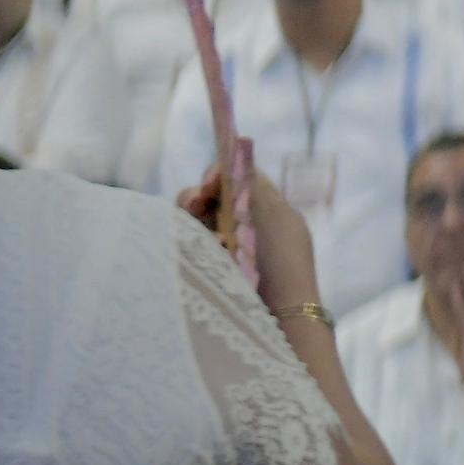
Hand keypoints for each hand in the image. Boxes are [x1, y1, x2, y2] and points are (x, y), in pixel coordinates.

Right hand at [188, 152, 326, 322]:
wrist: (279, 316)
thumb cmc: (283, 264)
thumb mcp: (274, 217)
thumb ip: (252, 185)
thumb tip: (237, 148)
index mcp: (265, 210)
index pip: (235, 179)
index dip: (219, 173)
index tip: (213, 179)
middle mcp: (239, 228)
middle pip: (207, 198)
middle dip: (196, 194)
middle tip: (197, 200)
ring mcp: (219, 250)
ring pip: (191, 220)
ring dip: (186, 213)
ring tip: (189, 217)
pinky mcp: (201, 271)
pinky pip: (183, 243)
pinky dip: (180, 236)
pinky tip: (182, 238)